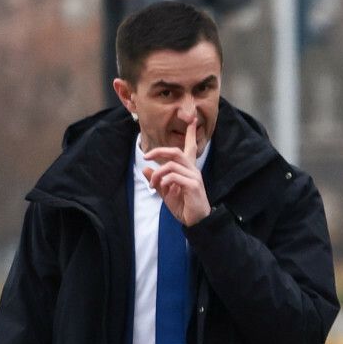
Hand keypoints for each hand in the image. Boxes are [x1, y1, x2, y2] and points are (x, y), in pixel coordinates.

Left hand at [143, 112, 211, 226]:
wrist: (197, 221)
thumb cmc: (184, 206)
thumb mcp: (166, 192)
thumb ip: (157, 180)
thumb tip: (146, 169)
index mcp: (188, 170)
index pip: (190, 148)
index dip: (190, 134)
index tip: (191, 121)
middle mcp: (193, 170)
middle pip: (176, 152)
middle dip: (159, 151)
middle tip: (146, 156)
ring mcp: (194, 177)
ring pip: (171, 165)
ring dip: (158, 173)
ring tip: (153, 185)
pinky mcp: (193, 185)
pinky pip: (174, 176)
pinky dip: (163, 180)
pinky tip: (160, 188)